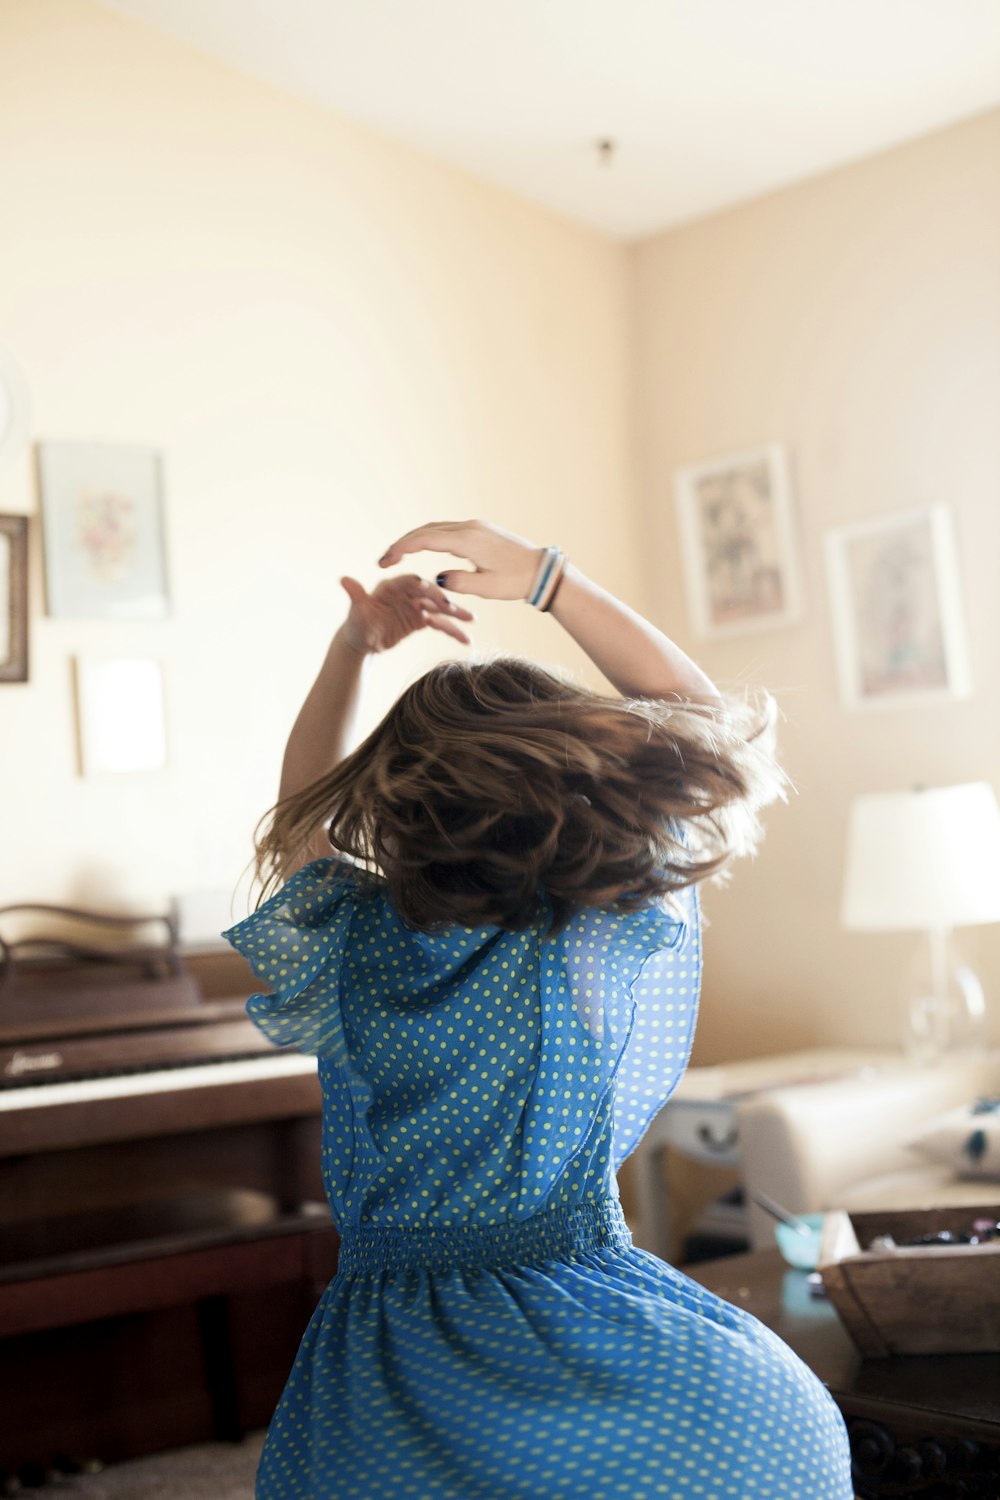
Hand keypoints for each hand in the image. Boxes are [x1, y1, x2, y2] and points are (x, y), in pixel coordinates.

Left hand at [339, 574, 472, 654]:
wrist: (362, 642)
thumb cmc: (357, 625)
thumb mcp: (357, 612)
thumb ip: (355, 595)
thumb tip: (343, 580)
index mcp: (392, 587)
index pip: (407, 582)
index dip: (417, 584)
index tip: (427, 586)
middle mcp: (407, 593)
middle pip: (428, 594)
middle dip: (441, 600)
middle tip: (452, 608)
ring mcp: (416, 606)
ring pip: (438, 608)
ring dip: (455, 614)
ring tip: (471, 620)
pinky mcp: (422, 620)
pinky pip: (439, 624)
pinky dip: (452, 631)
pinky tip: (466, 639)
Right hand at [379, 520, 541, 599]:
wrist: (543, 571)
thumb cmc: (517, 581)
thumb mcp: (486, 588)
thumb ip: (458, 582)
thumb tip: (438, 579)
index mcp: (467, 540)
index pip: (424, 540)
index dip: (401, 549)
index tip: (384, 561)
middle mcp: (469, 528)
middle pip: (425, 530)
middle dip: (402, 543)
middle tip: (384, 559)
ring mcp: (475, 526)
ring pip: (435, 528)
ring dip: (415, 539)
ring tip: (399, 554)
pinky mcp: (480, 530)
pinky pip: (447, 530)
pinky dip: (429, 538)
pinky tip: (423, 548)